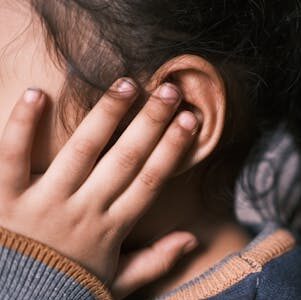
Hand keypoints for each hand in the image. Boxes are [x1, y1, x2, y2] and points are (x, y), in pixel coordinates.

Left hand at [0, 79, 198, 297]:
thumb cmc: (66, 286)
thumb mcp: (118, 282)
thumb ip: (155, 261)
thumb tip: (192, 240)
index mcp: (110, 228)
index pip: (151, 179)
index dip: (173, 148)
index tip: (190, 119)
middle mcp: (84, 211)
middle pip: (125, 158)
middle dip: (151, 121)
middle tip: (168, 90)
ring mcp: (44, 203)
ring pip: (81, 150)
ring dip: (106, 114)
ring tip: (126, 85)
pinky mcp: (6, 199)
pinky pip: (13, 156)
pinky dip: (23, 124)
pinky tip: (38, 93)